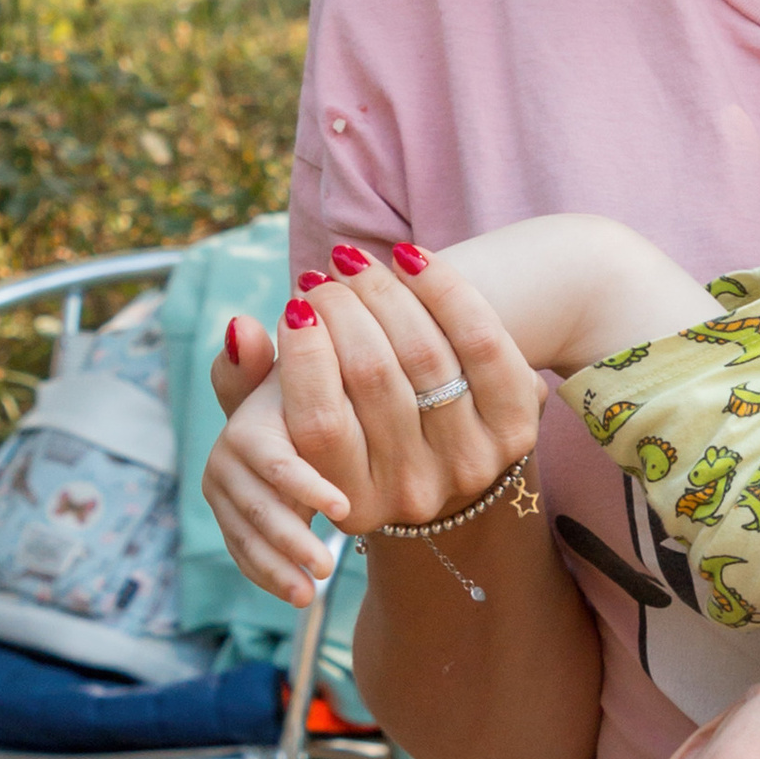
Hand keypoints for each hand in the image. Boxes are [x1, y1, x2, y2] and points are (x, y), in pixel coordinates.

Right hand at [202, 244, 543, 606]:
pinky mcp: (518, 428)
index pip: (320, 421)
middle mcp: (416, 495)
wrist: (441, 439)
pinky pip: (481, 342)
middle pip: (374, 378)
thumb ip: (243, 382)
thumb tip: (241, 327)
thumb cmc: (344, 420)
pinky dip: (445, 289)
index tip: (296, 304)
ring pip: (425, 354)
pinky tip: (410, 257)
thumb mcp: (281, 417)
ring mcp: (473, 465)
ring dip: (385, 291)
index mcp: (353, 502)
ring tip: (356, 263)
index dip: (305, 352)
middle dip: (343, 309)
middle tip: (324, 274)